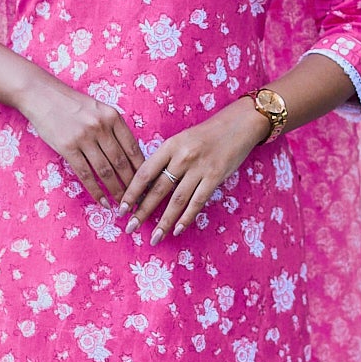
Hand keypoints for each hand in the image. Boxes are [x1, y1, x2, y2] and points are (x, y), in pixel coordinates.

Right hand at [17, 75, 143, 204]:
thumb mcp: (98, 109)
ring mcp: (84, 137)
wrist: (42, 96)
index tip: (147, 183)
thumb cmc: (71, 104)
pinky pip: (85, 174)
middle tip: (138, 200)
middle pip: (121, 162)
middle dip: (132, 185)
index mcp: (112, 116)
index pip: (133, 147)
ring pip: (105, 171)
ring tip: (122, 204)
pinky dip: (96, 191)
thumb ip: (112, 128)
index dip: (142, 169)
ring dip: (116, 191)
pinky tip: (103, 201)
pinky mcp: (68, 148)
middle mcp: (101, 127)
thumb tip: (128, 155)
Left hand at [121, 100, 270, 242]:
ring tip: (154, 237)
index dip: (131, 192)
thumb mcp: (181, 140)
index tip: (121, 209)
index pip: (145, 172)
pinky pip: (197, 202)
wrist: (239, 124)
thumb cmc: (206, 134)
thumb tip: (146, 186)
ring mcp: (199, 168)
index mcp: (170, 145)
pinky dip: (186, 218)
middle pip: (158, 189)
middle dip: (142, 211)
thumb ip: (165, 160)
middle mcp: (182, 157)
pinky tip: (177, 230)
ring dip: (164, 222)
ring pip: (177, 200)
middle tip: (130, 228)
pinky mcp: (215, 177)